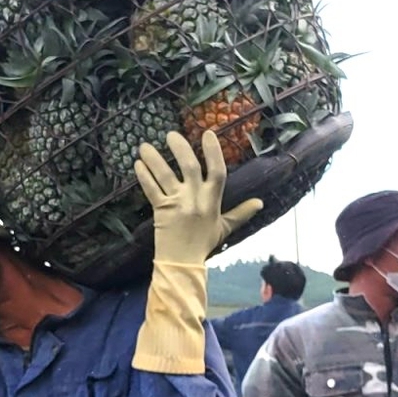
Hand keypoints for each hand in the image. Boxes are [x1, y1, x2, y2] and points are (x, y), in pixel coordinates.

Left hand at [135, 131, 261, 266]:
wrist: (182, 263)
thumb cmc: (203, 244)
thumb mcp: (225, 228)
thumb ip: (241, 213)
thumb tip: (260, 202)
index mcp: (212, 201)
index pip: (218, 171)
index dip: (213, 151)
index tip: (207, 133)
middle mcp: (196, 199)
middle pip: (189, 167)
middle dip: (180, 148)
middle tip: (170, 134)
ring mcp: (177, 204)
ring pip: (165, 175)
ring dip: (154, 159)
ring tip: (144, 146)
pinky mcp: (161, 211)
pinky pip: (151, 190)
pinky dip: (144, 176)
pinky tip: (137, 165)